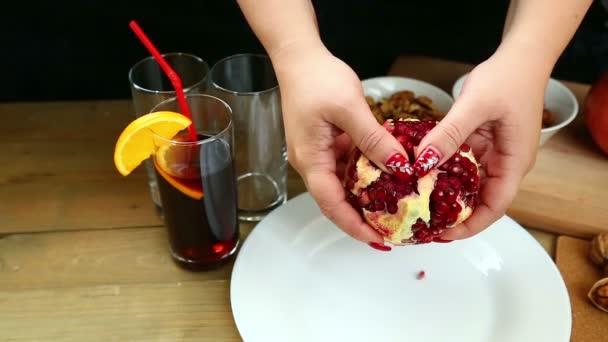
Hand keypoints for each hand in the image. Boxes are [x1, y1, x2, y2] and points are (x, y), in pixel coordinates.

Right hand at [271, 42, 406, 244]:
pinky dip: (366, 174)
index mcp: (311, 160)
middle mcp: (312, 162)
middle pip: (337, 201)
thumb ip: (374, 140)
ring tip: (395, 209)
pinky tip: (387, 175)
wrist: (299, 57)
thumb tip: (399, 168)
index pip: (332, 205)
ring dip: (366, 198)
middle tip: (393, 230)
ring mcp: (319, 153)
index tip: (379, 240)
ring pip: (343, 185)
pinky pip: (347, 166)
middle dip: (363, 219)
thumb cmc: (316, 79)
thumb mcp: (349, 108)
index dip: (354, 226)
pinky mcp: (327, 143)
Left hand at [415, 51, 547, 240]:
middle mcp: (504, 164)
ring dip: (444, 194)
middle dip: (452, 215)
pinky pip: (460, 164)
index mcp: (513, 163)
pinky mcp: (480, 143)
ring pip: (467, 184)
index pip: (493, 207)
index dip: (469, 226)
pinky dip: (442, 170)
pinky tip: (420, 171)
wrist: (520, 57)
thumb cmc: (508, 79)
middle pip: (478, 201)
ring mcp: (492, 154)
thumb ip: (449, 134)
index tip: (441, 234)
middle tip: (420, 221)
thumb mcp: (475, 105)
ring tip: (415, 202)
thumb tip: (422, 162)